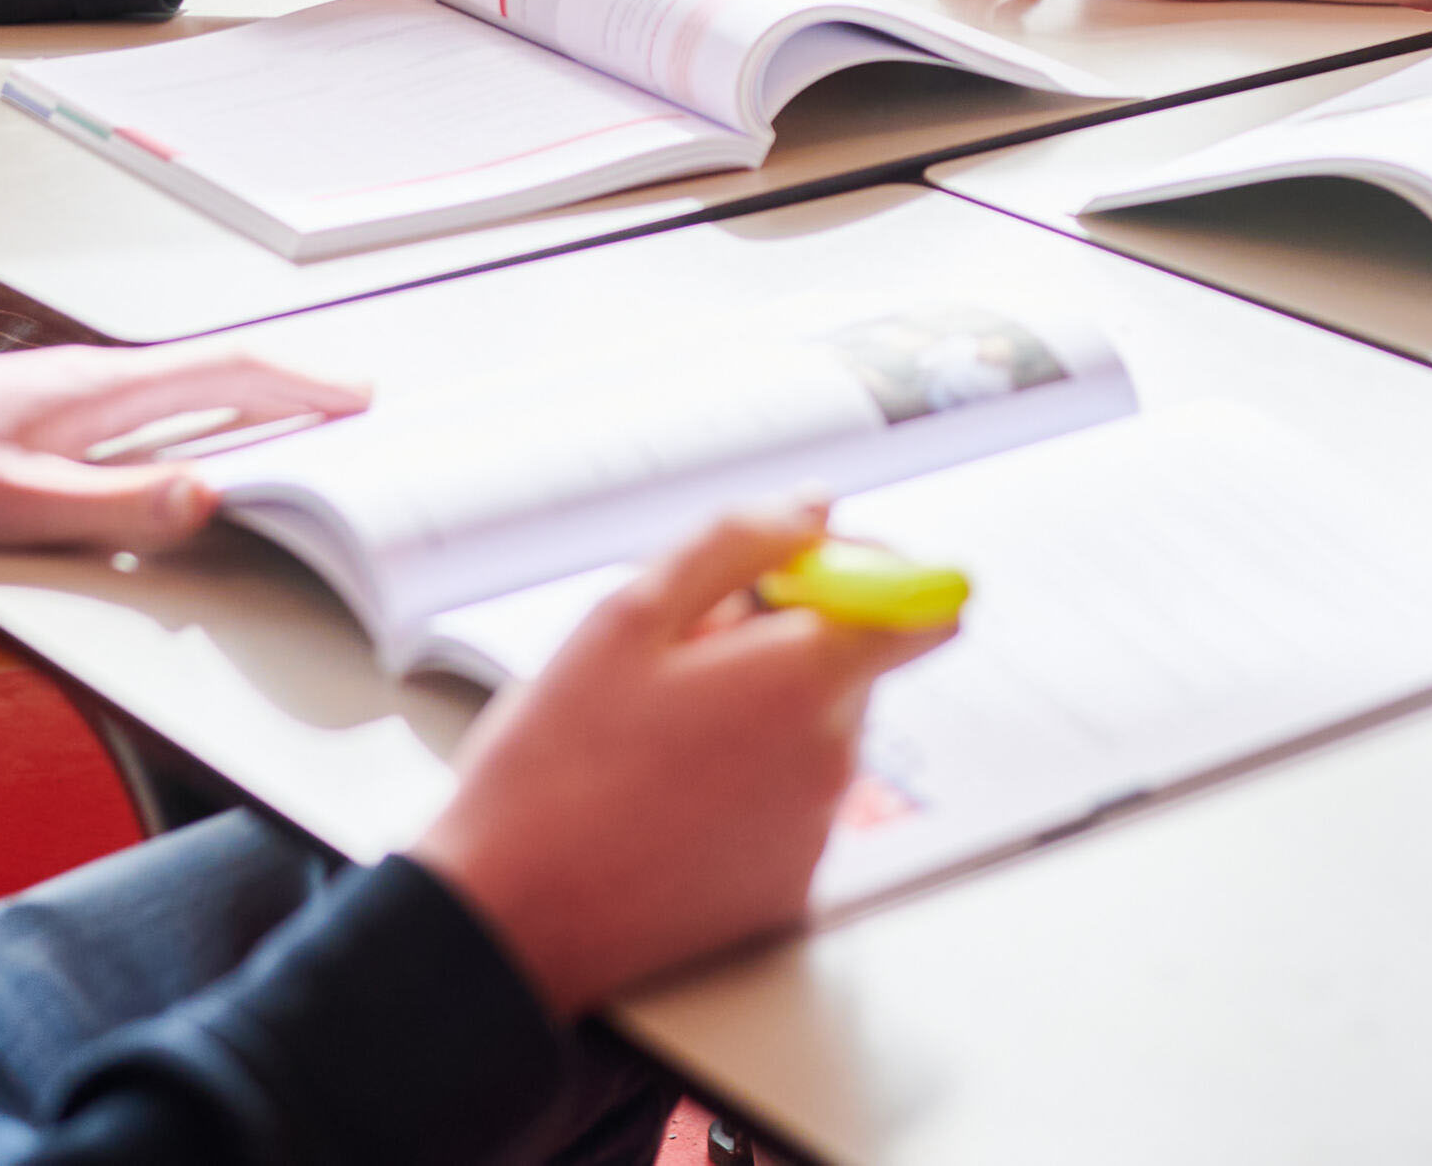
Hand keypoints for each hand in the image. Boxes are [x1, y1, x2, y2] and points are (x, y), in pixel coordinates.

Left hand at [0, 330, 369, 558]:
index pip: (229, 370)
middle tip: (355, 412)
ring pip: (185, 388)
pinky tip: (192, 447)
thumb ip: (115, 504)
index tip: (362, 400)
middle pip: (220, 373)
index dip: (304, 384)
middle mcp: (93, 381)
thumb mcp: (13, 502)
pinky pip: (149, 409)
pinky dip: (198, 418)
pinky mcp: (44, 417)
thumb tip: (210, 496)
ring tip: (297, 425)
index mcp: (100, 389)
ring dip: (249, 401)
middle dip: (295, 388)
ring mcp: (69, 395)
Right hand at [410, 503, 949, 1014]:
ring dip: (757, 713)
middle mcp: (830, 759)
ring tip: (655, 737)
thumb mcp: (626, 617)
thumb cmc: (553, 770)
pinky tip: (662, 797)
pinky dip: (744, 785)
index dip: (868, 570)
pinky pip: (788, 804)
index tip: (803, 570)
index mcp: (801, 679)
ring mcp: (813, 832)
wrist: (511, 922)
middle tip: (679, 660)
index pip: (920, 604)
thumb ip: (735, 543)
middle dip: (783, 643)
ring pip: (813, 732)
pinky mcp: (786, 887)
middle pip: (852, 665)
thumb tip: (813, 510)